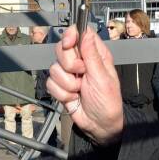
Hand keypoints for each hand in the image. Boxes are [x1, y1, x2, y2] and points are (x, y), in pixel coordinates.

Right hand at [46, 25, 123, 144]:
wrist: (99, 125)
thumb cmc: (108, 102)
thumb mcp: (103, 78)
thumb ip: (92, 55)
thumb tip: (86, 33)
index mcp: (95, 55)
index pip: (80, 33)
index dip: (71, 34)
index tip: (69, 43)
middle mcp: (81, 61)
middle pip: (62, 49)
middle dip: (69, 64)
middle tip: (81, 75)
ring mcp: (69, 73)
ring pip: (54, 68)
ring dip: (67, 83)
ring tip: (80, 91)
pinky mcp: (60, 86)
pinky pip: (51, 83)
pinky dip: (62, 93)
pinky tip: (73, 98)